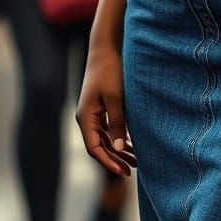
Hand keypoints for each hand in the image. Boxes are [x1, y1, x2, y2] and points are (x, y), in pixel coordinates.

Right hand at [76, 42, 136, 178]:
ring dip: (118, 149)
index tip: (124, 171)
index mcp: (85, 117)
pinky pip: (107, 128)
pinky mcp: (100, 107)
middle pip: (99, 146)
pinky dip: (118, 137)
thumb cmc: (110, 71)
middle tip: (133, 170)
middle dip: (115, 159)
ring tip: (135, 160)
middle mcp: (86, 117)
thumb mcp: (116, 98)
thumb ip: (117, 123)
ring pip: (104, 138)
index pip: (94, 148)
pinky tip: (130, 143)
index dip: (109, 161)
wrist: (106, 49)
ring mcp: (92, 113)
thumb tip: (118, 148)